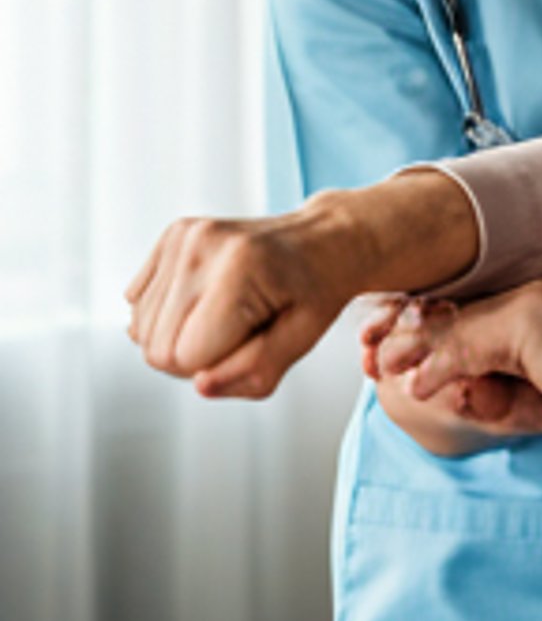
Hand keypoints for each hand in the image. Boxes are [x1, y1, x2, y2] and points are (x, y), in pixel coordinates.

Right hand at [125, 172, 477, 399]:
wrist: (324, 240)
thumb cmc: (317, 290)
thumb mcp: (303, 339)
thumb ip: (255, 371)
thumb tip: (201, 386)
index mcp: (240, 270)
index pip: (184, 358)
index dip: (218, 367)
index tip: (252, 343)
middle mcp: (203, 247)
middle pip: (155, 349)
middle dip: (196, 356)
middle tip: (242, 331)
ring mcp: (184, 236)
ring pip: (139, 329)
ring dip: (180, 335)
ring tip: (229, 311)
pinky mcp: (173, 234)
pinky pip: (137, 302)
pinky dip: (168, 312)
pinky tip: (209, 297)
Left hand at [377, 280, 541, 442]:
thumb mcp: (539, 390)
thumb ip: (498, 385)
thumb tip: (453, 391)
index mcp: (536, 300)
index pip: (466, 308)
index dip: (422, 322)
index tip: (385, 341)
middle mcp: (530, 292)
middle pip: (449, 308)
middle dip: (402, 327)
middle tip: (366, 348)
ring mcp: (529, 304)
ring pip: (451, 325)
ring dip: (407, 347)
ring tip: (377, 365)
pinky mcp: (529, 325)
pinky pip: (465, 348)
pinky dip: (436, 369)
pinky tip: (418, 388)